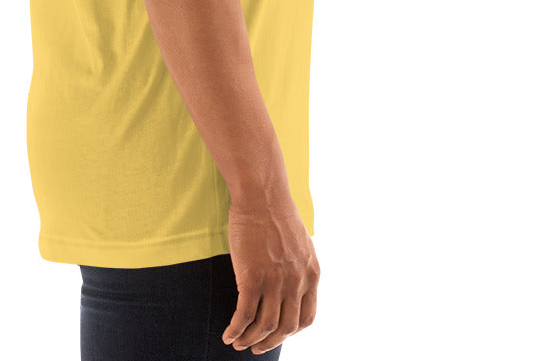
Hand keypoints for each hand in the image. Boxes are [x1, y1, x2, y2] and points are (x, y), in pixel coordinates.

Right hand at [221, 187, 319, 353]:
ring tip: (237, 343)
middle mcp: (297, 282)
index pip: (306, 317)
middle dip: (269, 342)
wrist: (261, 194)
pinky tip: (228, 334)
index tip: (278, 334)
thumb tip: (291, 282)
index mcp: (311, 273)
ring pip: (264, 326)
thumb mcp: (299, 242)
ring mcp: (275, 281)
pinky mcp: (252, 277)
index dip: (291, 331)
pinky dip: (235, 330)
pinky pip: (244, 315)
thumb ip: (298, 265)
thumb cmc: (275, 212)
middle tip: (255, 348)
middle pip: (286, 327)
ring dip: (250, 340)